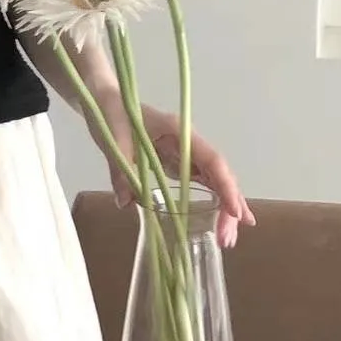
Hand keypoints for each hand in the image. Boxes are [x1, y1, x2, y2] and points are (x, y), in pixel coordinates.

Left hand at [92, 97, 255, 248]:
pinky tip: (218, 221)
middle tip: (228, 239)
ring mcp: (185, 152)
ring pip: (214, 180)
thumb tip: (126, 203)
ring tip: (228, 238)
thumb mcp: (113, 140)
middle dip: (229, 206)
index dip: (226, 187)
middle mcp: (189, 142)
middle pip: (219, 175)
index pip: (212, 161)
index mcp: (180, 132)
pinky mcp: (176, 161)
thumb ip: (120, 170)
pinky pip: (200, 182)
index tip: (235, 214)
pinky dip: (211, 201)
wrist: (105, 101)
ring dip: (224, 207)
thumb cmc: (112, 113)